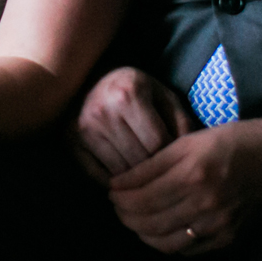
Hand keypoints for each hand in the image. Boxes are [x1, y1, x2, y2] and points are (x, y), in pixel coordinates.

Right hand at [71, 67, 199, 182]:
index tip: (177, 160)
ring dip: (135, 178)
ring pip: (119, 172)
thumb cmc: (135, 90)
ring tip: (145, 175)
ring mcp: (84, 129)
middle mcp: (102, 111)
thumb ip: (180, 122)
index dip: (171, 156)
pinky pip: (98, 176)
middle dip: (154, 169)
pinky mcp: (71, 143)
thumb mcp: (162, 96)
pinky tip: (124, 176)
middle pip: (138, 160)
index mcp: (128, 94)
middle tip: (163, 172)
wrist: (90, 79)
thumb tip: (191, 158)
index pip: (157, 143)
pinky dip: (114, 181)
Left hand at [108, 105, 261, 254]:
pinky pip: (186, 250)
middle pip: (148, 221)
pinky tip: (158, 229)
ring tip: (133, 218)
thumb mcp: (190, 139)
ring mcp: (218, 224)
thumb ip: (154, 162)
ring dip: (141, 231)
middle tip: (117, 204)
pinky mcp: (228, 238)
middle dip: (124, 214)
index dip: (118, 195)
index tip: (110, 189)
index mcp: (193, 173)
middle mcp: (205, 202)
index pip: (140, 195)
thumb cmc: (232, 141)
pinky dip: (165, 242)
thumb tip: (120, 182)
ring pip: (163, 241)